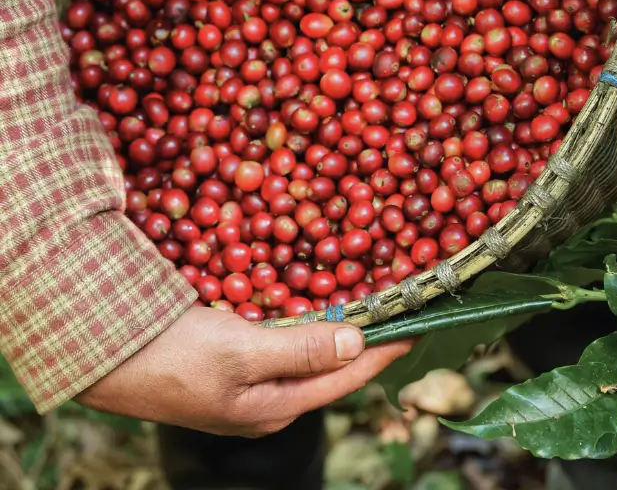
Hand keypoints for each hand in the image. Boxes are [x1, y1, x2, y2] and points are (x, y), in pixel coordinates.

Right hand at [76, 307, 412, 435]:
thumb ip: (302, 350)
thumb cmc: (170, 357)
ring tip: (372, 305)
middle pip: (331, 369)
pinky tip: (316, 305)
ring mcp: (248, 384)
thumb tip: (358, 343)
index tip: (420, 326)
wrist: (99, 354)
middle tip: (401, 310)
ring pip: (308, 354)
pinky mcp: (230, 363)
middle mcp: (268, 402)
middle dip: (367, 340)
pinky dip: (305, 324)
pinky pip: (282, 343)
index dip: (385, 351)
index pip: (347, 378)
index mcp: (275, 408)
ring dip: (338, 330)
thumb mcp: (241, 352)